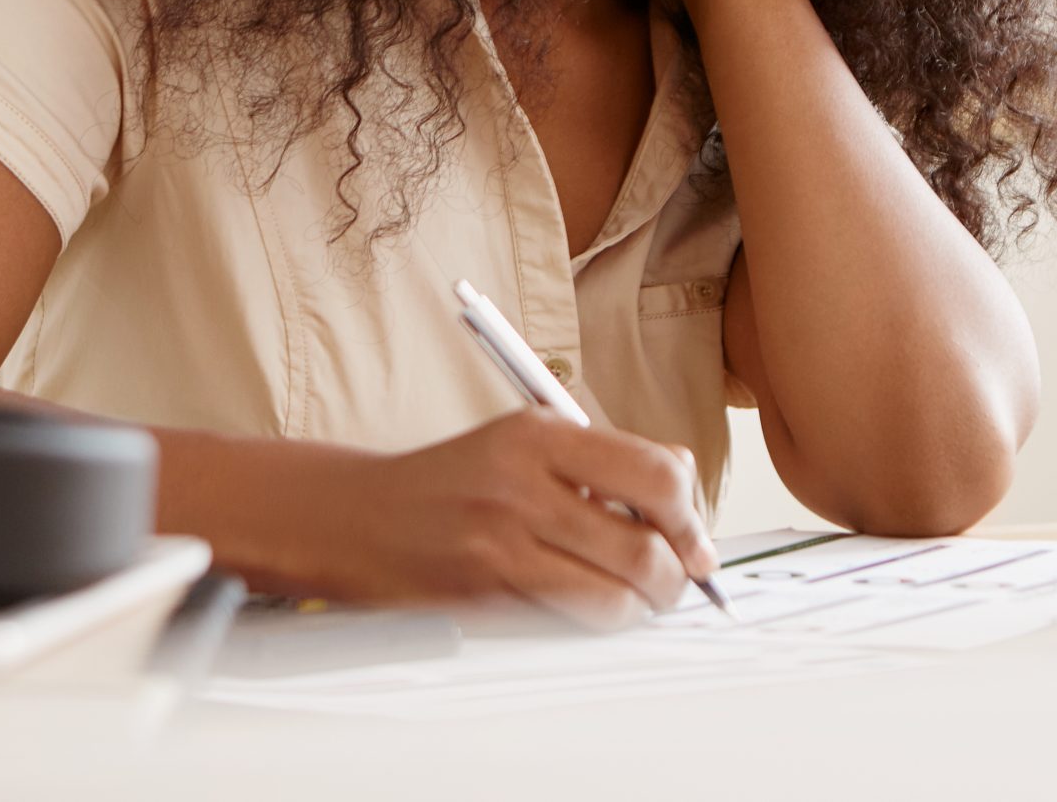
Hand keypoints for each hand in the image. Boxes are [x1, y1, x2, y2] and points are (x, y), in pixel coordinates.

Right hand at [317, 411, 718, 630]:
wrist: (362, 517)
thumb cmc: (455, 481)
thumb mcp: (525, 441)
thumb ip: (605, 458)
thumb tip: (685, 485)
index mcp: (540, 434)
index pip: (655, 473)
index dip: (690, 514)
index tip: (694, 537)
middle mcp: (523, 485)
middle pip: (645, 544)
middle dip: (677, 575)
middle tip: (679, 580)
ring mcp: (503, 544)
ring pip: (615, 594)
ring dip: (642, 607)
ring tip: (639, 600)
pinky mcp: (487, 594)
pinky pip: (570, 620)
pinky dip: (597, 621)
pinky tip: (592, 606)